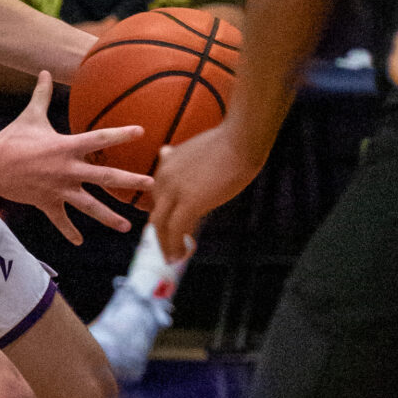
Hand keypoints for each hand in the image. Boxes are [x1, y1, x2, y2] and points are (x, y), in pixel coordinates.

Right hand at [0, 71, 148, 244]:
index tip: (142, 132)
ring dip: (110, 217)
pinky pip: (61, 220)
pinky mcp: (47, 203)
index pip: (100, 138)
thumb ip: (41, 95)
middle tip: (151, 184)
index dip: (122, 134)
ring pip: (90, 206)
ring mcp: (59, 189)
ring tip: (127, 226)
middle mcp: (68, 169)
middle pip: (106, 177)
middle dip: (130, 181)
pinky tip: (79, 241)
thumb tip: (44, 71)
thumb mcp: (30, 116)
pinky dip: (70, 232)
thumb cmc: (11, 138)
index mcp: (67, 146)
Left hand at [149, 118, 260, 261]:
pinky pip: (175, 230)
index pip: (159, 196)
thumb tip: (163, 151)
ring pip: (160, 225)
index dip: (165, 214)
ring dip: (166, 244)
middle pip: (157, 212)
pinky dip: (175, 246)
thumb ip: (178, 156)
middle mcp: (163, 177)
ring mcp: (174, 190)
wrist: (241, 139)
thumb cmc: (227, 142)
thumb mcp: (194, 148)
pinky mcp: (189, 202)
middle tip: (169, 247)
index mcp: (166, 164)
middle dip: (161, 232)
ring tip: (173, 258)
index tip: (171, 229)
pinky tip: (181, 255)